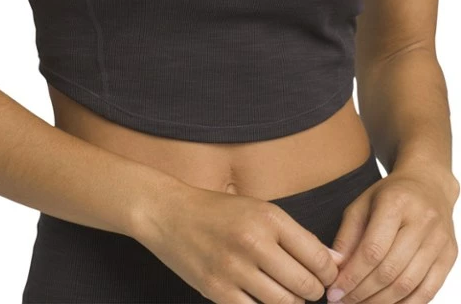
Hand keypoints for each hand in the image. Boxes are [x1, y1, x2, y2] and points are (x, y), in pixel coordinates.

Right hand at [137, 179, 340, 302]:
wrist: (169, 213)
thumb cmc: (219, 211)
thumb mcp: (260, 210)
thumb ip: (297, 236)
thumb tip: (335, 261)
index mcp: (269, 218)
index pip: (318, 257)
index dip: (328, 272)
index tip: (325, 274)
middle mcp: (254, 242)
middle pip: (306, 285)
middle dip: (313, 291)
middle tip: (308, 287)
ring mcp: (234, 269)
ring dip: (292, 302)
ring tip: (286, 292)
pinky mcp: (217, 291)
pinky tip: (262, 296)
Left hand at [325, 170, 458, 301]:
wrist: (428, 184)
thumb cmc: (391, 195)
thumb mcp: (362, 204)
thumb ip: (347, 235)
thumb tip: (334, 268)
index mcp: (396, 202)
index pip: (372, 249)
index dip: (352, 276)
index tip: (334, 291)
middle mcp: (421, 220)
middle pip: (389, 270)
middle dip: (362, 292)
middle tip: (344, 301)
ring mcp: (439, 239)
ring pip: (407, 284)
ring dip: (380, 302)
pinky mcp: (449, 255)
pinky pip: (428, 291)